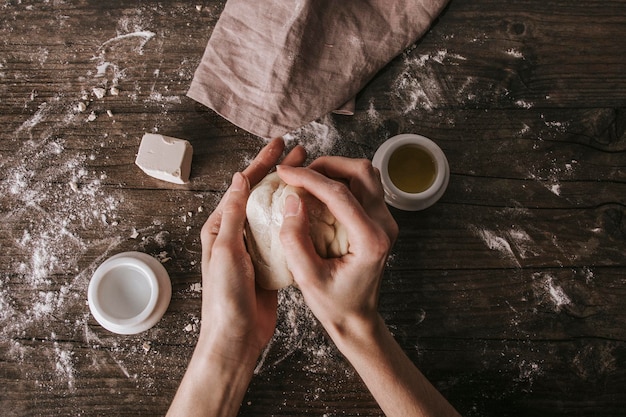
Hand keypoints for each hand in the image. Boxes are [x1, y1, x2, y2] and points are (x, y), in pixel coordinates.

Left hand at [199, 137, 305, 361]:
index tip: (279, 144)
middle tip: (302, 152)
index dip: (262, 163)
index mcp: (220, 226)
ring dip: (292, 192)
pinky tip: (313, 209)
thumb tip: (239, 178)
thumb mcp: (225, 250)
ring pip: (276, 212)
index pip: (243, 186)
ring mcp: (255, 246)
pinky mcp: (271, 261)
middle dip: (281, 171)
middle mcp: (237, 232)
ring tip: (312, 174)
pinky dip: (298, 219)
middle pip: (262, 193)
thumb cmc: (224, 295)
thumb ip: (233, 214)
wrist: (237, 335)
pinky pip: (285, 234)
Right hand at [277, 157, 458, 416]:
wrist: (357, 317)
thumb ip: (295, 239)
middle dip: (326, 165)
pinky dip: (341, 180)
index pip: (340, 195)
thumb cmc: (333, 303)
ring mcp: (386, 220)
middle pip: (361, 172)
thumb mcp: (306, 277)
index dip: (308, 178)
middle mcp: (385, 225)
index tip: (284, 172)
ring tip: (308, 181)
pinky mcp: (380, 219)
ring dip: (335, 170)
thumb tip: (290, 199)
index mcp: (371, 240)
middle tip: (298, 175)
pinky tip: (319, 193)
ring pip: (365, 174)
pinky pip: (363, 186)